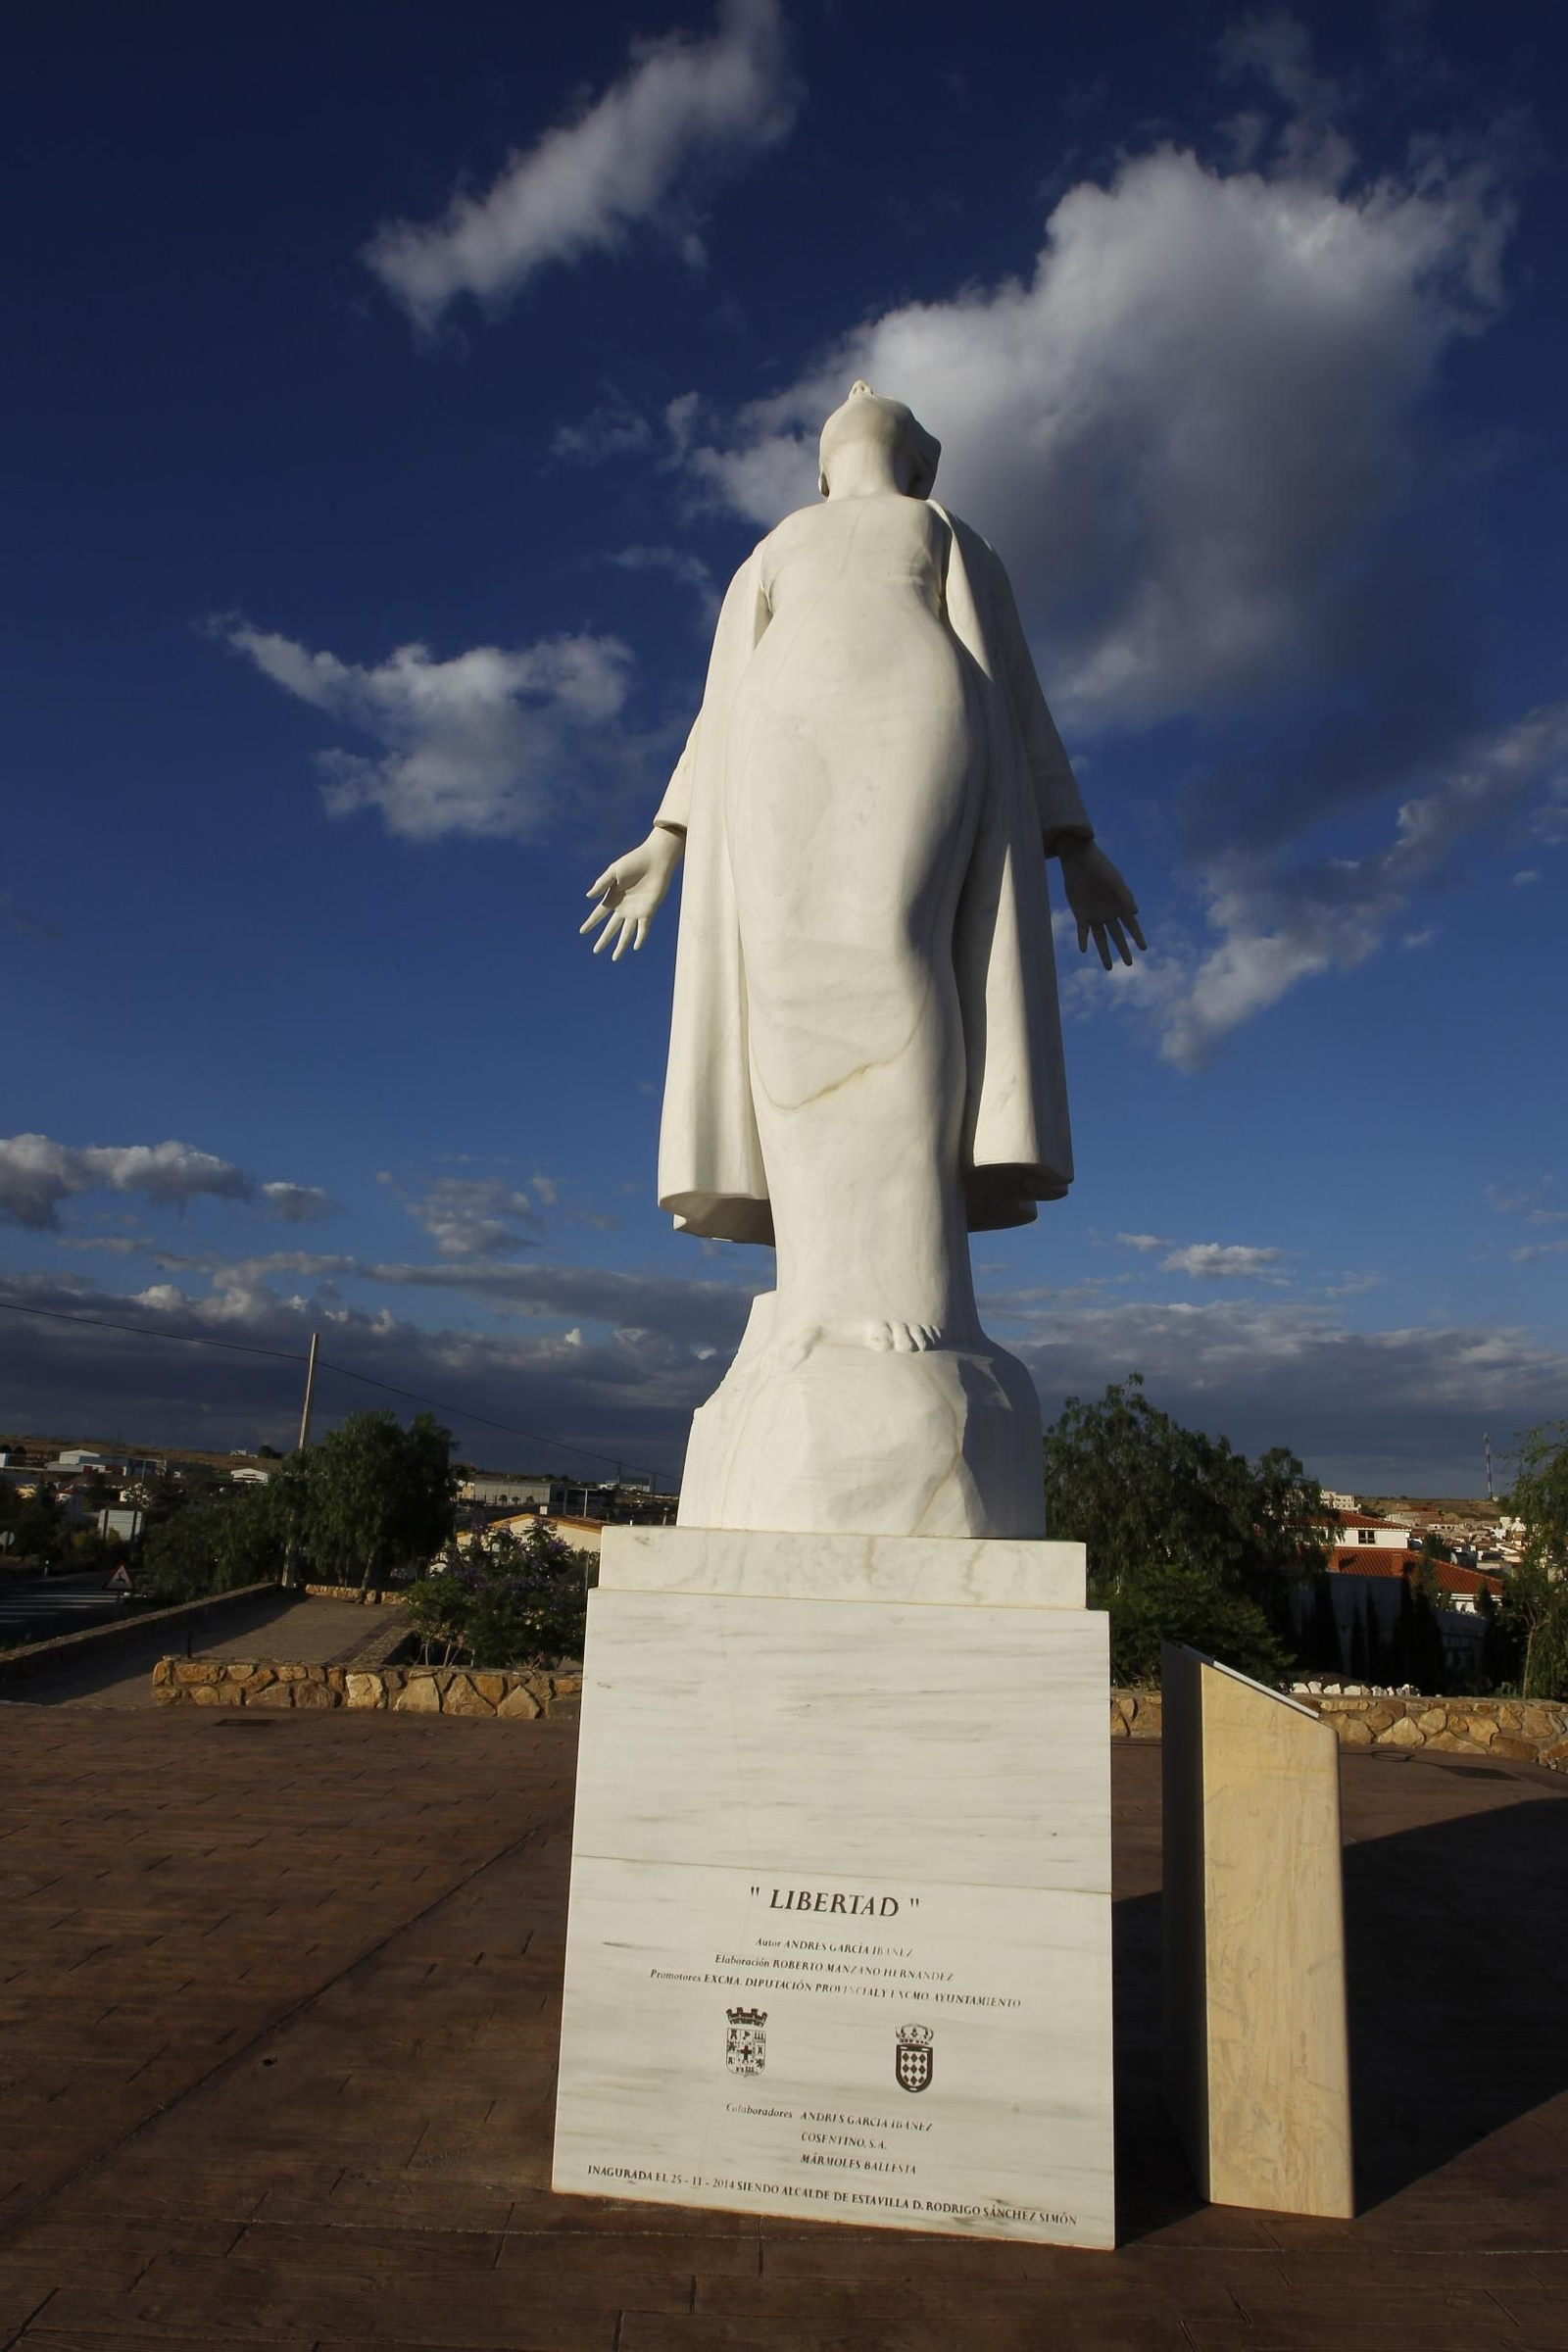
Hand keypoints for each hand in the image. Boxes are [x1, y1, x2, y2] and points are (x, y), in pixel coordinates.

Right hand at [581, 825, 684, 959]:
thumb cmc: (634, 861)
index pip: (599, 914)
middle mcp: (623, 907)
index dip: (591, 923)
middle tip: (595, 951)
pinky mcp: (649, 910)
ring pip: (626, 933)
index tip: (582, 932)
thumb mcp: (614, 871)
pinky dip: (640, 937)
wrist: (656, 859)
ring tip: (614, 958)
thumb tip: (589, 897)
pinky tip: (635, 947)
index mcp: (613, 897)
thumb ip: (602, 883)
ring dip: (620, 945)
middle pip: (611, 928)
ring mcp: (636, 910)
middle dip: (603, 940)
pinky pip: (644, 928)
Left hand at [1058, 840, 1146, 969]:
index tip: (1144, 948)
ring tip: (1109, 968)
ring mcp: (1094, 914)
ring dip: (1104, 952)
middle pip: (1117, 936)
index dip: (1137, 937)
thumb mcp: (1113, 881)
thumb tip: (1135, 913)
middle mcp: (1108, 912)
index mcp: (1119, 905)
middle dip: (1123, 950)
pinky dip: (1083, 940)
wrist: (1079, 859)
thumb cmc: (1100, 866)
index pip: (1131, 925)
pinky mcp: (1080, 913)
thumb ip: (1124, 896)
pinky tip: (1084, 950)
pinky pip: (1082, 931)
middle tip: (1129, 964)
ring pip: (1101, 938)